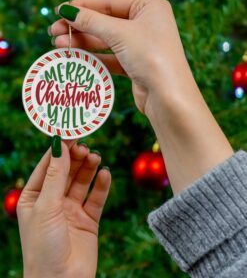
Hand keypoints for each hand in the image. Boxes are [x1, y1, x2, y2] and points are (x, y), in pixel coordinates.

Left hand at [17, 139, 110, 277]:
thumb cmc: (43, 246)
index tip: (71, 134)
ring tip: (96, 157)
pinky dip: (101, 185)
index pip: (47, 166)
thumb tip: (60, 146)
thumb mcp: (46, 206)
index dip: (59, 150)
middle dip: (76, 158)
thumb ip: (56, 175)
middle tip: (86, 147)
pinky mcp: (88, 219)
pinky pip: (96, 198)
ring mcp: (71, 210)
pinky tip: (105, 174)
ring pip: (82, 182)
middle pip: (66, 172)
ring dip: (89, 169)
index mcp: (35, 197)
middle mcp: (53, 201)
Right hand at [49, 0, 190, 114]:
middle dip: (79, 27)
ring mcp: (141, 46)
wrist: (168, 97)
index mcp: (149, 7)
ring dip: (83, 43)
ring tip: (59, 45)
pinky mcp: (136, 65)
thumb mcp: (120, 33)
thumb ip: (92, 21)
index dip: (83, 6)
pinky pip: (111, 57)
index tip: (60, 11)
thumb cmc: (151, 57)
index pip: (109, 2)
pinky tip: (77, 57)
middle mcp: (146, 25)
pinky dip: (94, 57)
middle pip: (105, 22)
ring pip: (106, 41)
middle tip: (54, 32)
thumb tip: (67, 11)